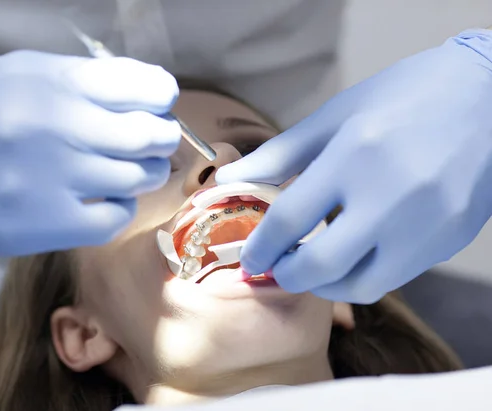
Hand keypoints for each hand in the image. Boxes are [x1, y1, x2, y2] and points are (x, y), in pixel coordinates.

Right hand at [0, 51, 179, 256]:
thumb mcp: (21, 74)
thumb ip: (83, 78)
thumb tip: (148, 91)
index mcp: (55, 82)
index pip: (144, 86)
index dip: (162, 97)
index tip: (160, 105)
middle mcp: (60, 126)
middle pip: (150, 135)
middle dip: (163, 139)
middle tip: (154, 142)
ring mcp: (56, 178)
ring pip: (139, 178)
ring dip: (144, 174)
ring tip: (126, 170)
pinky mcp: (49, 224)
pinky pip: (116, 217)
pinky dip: (120, 208)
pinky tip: (104, 200)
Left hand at [216, 29, 491, 302]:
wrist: (488, 97)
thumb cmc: (405, 97)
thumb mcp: (336, 116)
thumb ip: (279, 155)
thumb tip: (229, 180)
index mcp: (355, 157)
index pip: (289, 220)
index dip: (259, 246)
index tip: (250, 256)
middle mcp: (391, 199)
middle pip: (321, 266)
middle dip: (286, 275)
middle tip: (275, 267)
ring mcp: (424, 227)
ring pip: (359, 285)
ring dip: (325, 283)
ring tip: (311, 263)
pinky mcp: (446, 242)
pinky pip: (393, 277)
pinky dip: (362, 274)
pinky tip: (352, 253)